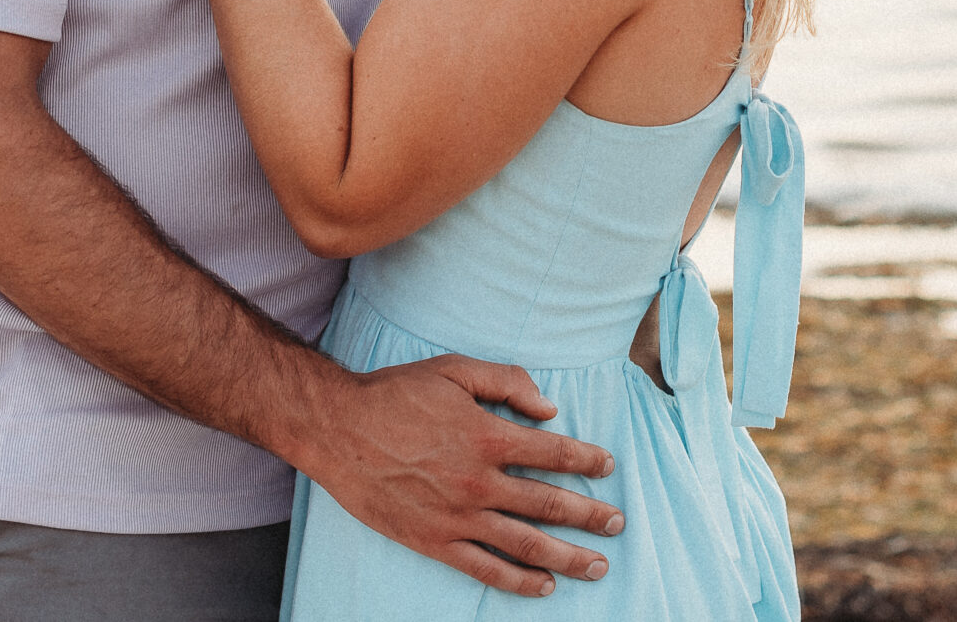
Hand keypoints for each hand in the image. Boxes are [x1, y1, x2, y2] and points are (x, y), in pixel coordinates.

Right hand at [293, 353, 623, 594]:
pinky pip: (485, 569)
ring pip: (526, 543)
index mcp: (489, 436)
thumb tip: (550, 407)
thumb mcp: (455, 370)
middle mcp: (480, 481)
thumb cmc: (396, 394)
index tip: (609, 467)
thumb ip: (507, 381)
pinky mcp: (434, 541)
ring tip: (597, 566)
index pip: (555, 452)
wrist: (338, 429)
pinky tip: (543, 587)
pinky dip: (517, 582)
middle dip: (590, 516)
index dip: (588, 460)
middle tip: (618, 523)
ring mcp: (458, 517)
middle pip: (550, 504)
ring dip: (567, 557)